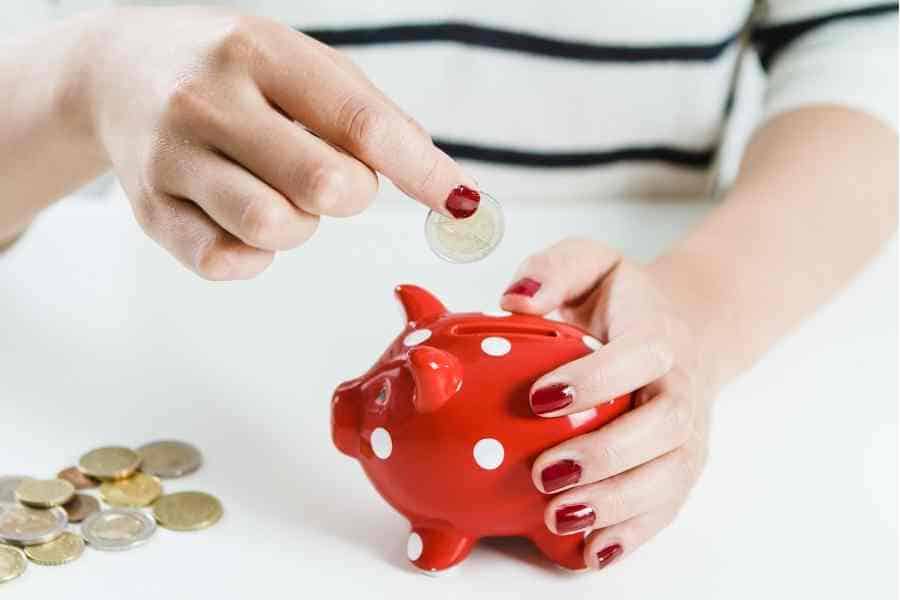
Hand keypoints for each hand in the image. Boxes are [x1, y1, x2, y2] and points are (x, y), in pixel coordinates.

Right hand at [79, 7, 472, 278]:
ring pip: (275, 227)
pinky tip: (244, 219)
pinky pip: (226, 262)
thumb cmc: (234, 72)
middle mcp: (208, 100)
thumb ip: (370, 119)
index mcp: (259, 52)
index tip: (461, 202)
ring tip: (280, 192)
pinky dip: (255, 255)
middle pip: (323, 185)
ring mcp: (172, 157)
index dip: (421, 169)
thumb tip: (448, 188)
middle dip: (349, 194)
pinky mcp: (150, 211)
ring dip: (300, 225)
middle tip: (328, 176)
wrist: (118, 71)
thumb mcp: (301, 66)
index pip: (359, 121)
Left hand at [501, 238, 716, 570]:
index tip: (540, 397)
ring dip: (616, 505)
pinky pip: (665, 508)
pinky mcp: (681, 469)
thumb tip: (516, 300)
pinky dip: (631, 534)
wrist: (681, 330)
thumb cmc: (622, 304)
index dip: (594, 380)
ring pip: (666, 479)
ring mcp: (688, 436)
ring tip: (559, 518)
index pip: (637, 358)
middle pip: (661, 429)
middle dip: (605, 456)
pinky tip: (592, 552)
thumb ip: (554, 269)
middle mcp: (681, 390)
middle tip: (546, 473)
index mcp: (658, 337)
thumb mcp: (590, 264)